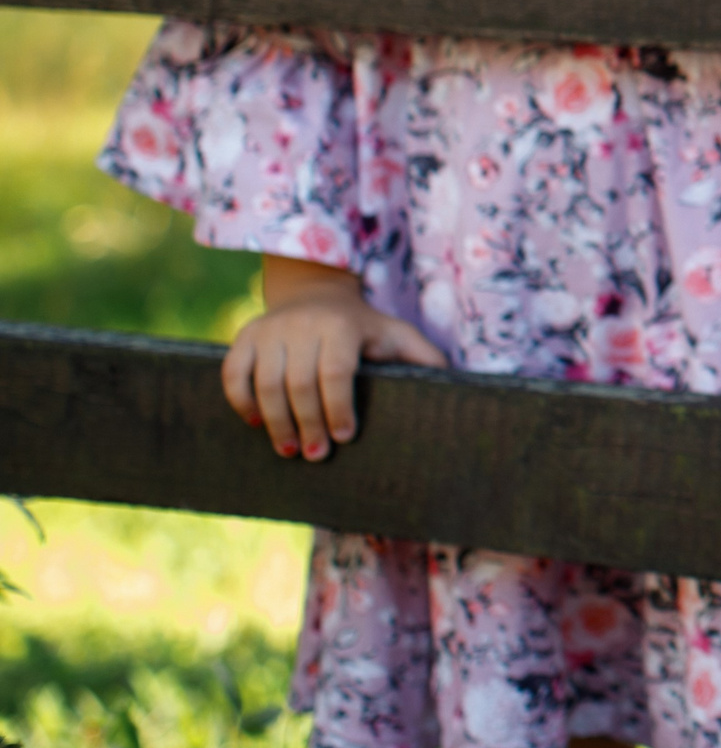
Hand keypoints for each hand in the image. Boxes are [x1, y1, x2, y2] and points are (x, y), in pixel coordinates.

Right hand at [222, 256, 447, 459]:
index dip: (337, 408)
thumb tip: (459, 385)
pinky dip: (242, 401)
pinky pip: (234, 374)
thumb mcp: (397, 334)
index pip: (336, 373)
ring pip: (265, 383)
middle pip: (298, 384)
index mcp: (341, 326)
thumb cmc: (363, 326)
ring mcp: (269, 330)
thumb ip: (424, 357)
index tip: (343, 438)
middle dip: (307, 424)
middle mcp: (302, 324)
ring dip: (275, 422)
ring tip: (289, 450)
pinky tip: (255, 423)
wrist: (315, 292)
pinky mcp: (244, 337)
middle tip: (315, 455)